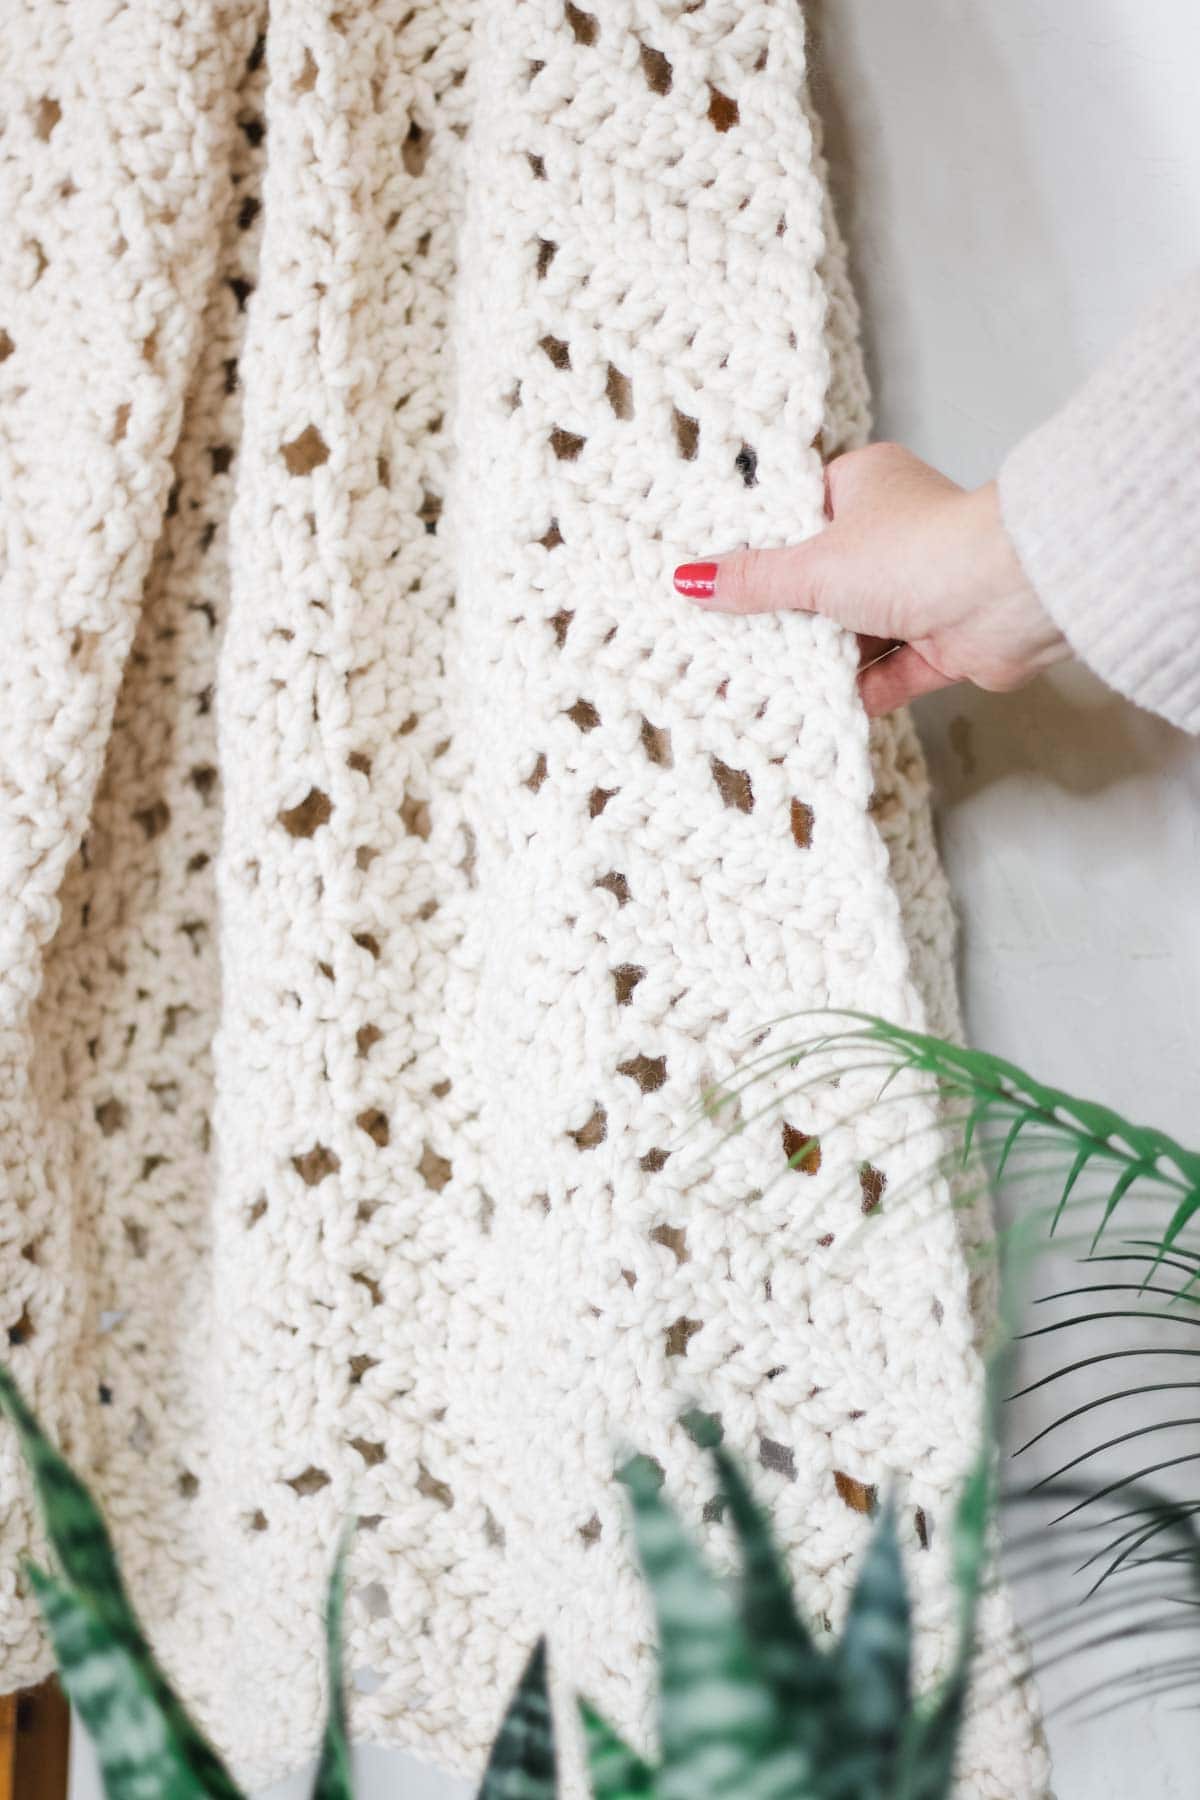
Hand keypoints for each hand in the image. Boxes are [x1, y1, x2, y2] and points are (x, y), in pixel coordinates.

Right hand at [672, 443, 1069, 716]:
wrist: (1010, 595)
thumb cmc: (918, 551)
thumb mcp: (815, 565)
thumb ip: (754, 580)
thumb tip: (692, 580)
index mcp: (866, 487)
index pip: (799, 514)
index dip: (758, 547)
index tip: (713, 578)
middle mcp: (896, 535)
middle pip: (824, 580)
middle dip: (784, 615)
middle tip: (724, 641)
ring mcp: (921, 590)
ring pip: (856, 631)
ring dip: (819, 659)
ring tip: (758, 684)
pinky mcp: (943, 642)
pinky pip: (890, 672)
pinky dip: (859, 691)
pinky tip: (815, 711)